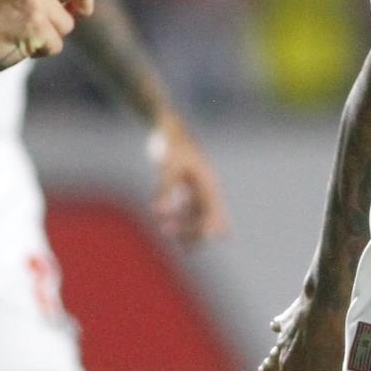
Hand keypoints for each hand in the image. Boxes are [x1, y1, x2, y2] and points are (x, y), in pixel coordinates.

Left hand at [148, 114, 230, 243]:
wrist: (169, 126)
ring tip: (168, 234)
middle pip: (209, 217)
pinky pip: (191, 205)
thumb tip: (158, 213)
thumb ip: (164, 190)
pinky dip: (181, 215)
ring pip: (199, 212)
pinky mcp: (191, 182)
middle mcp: (208, 185)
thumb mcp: (167, 168)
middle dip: (196, 232)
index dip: (204, 230)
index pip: (212, 214)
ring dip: (187, 225)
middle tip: (179, 244)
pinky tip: (166, 220)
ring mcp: (200, 184)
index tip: (191, 243)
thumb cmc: (170, 145)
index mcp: (207, 183)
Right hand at [257, 287, 345, 370]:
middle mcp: (293, 367)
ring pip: (273, 362)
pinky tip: (275, 329)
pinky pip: (281, 330)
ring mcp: (287, 344)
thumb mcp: (357, 365)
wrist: (330, 297)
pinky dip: (279, 332)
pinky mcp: (289, 322)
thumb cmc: (348, 333)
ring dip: (268, 369)